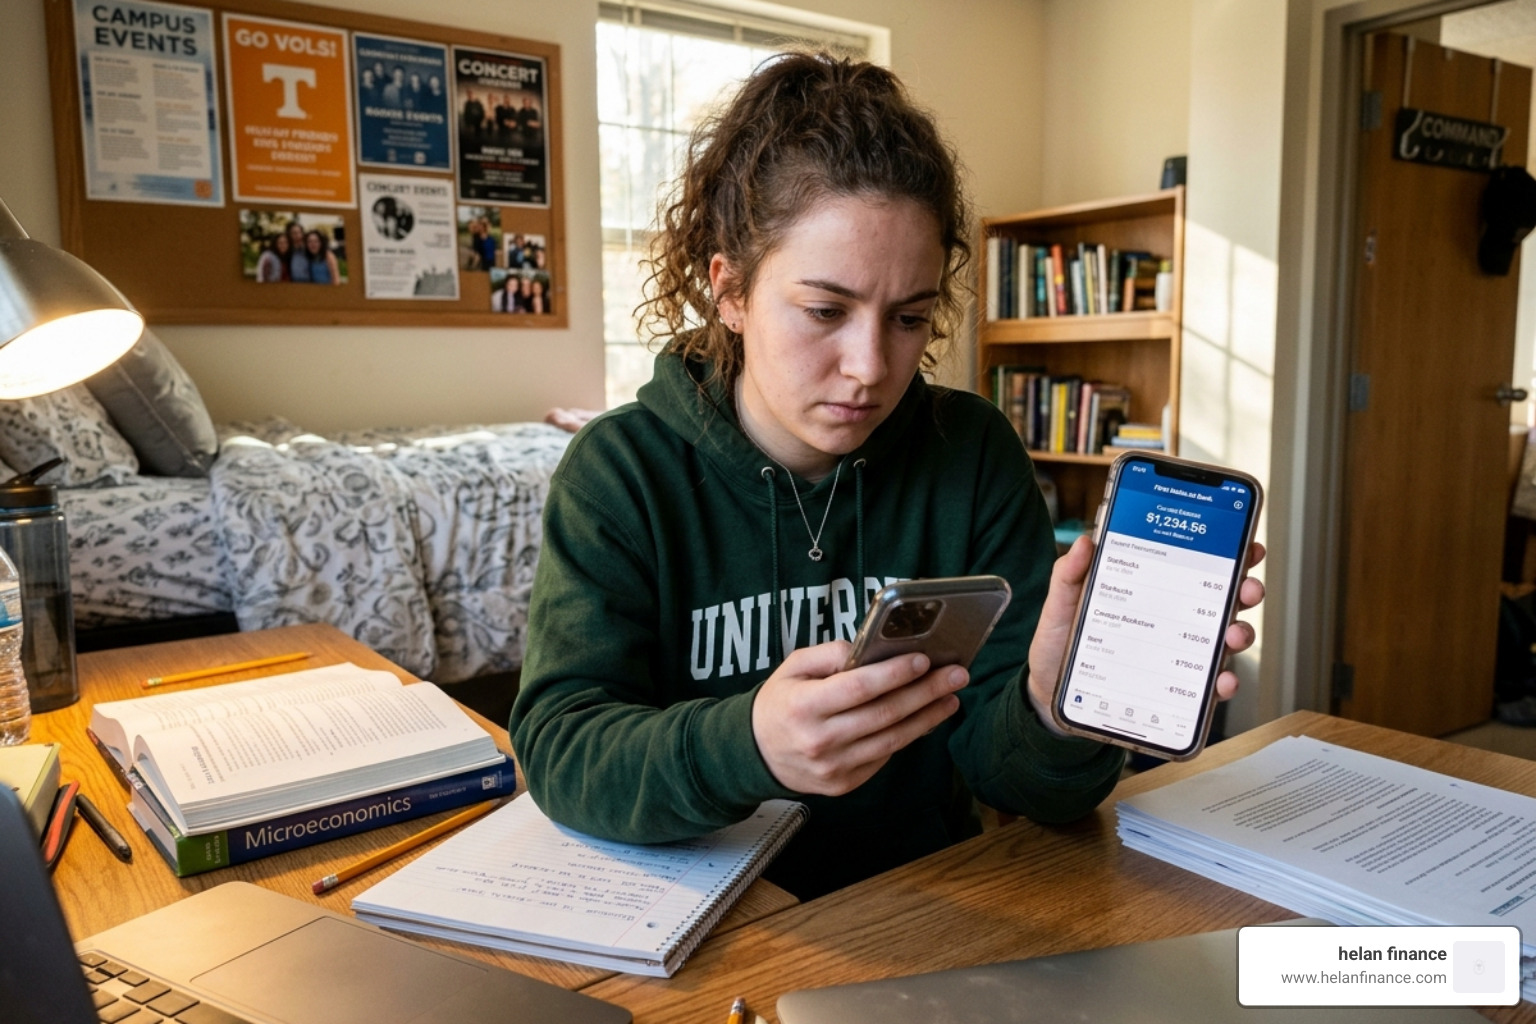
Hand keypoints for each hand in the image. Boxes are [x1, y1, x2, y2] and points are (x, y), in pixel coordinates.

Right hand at [751, 641, 968, 795]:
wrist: (756, 753)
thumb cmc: (780, 702)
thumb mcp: (792, 667)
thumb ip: (827, 654)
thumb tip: (867, 649)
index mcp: (803, 707)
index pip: (857, 688)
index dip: (893, 674)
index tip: (923, 659)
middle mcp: (819, 741)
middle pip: (883, 714)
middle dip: (925, 691)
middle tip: (956, 674)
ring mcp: (834, 767)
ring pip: (892, 740)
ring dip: (927, 717)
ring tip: (951, 697)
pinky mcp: (844, 784)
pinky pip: (884, 756)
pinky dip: (908, 735)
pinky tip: (925, 717)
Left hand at [1026, 536, 1266, 730]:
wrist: (1049, 695)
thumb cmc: (1060, 645)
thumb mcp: (1062, 606)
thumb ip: (1070, 574)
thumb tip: (1087, 541)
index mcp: (1151, 594)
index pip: (1194, 568)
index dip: (1225, 553)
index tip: (1244, 543)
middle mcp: (1172, 622)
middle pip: (1221, 601)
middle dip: (1244, 590)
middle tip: (1247, 588)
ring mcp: (1177, 656)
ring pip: (1224, 641)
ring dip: (1240, 634)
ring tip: (1233, 633)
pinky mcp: (1175, 691)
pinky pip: (1207, 687)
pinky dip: (1222, 682)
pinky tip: (1221, 679)